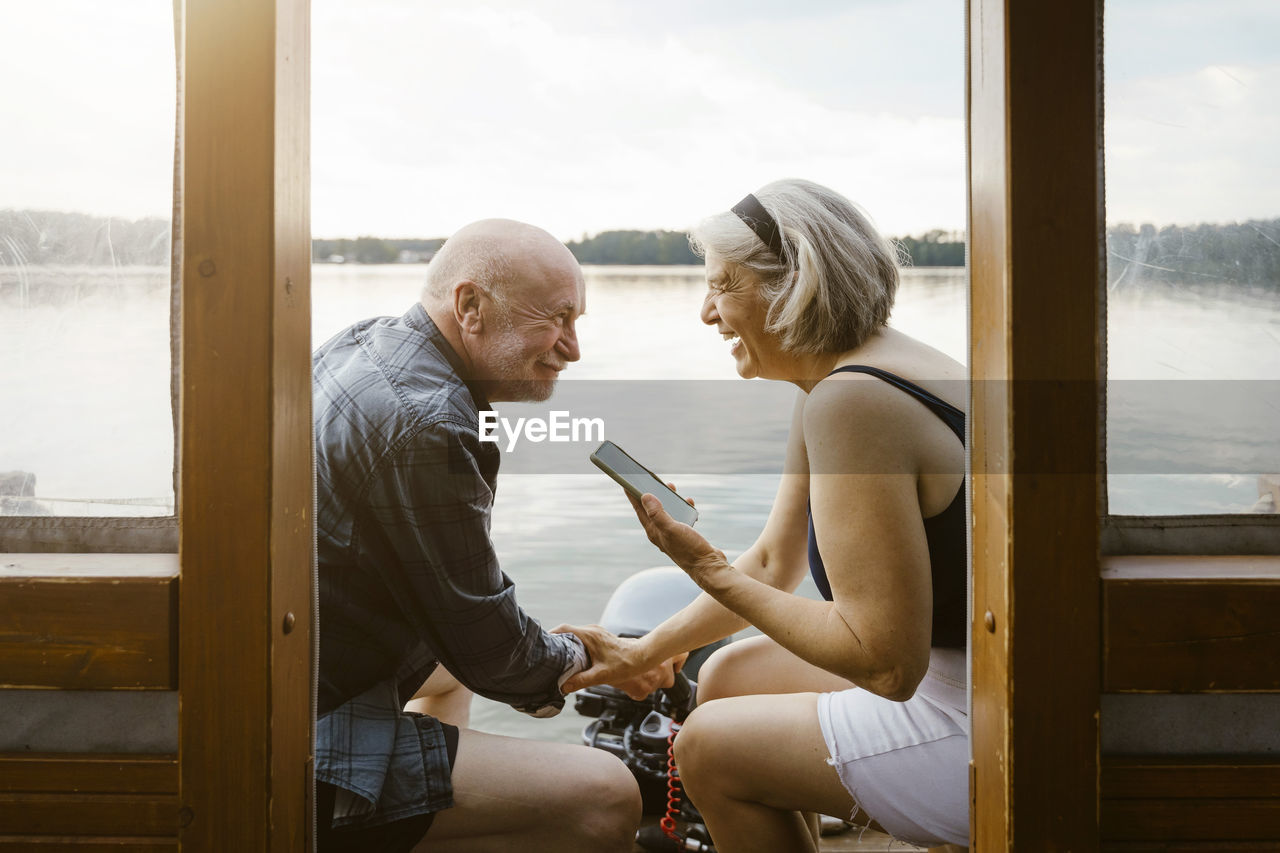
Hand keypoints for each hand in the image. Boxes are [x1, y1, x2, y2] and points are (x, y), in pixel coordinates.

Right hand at [552, 623, 686, 699]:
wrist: (645, 657)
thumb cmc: (627, 664)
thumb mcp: (602, 675)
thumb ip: (582, 680)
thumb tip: (564, 686)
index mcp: (589, 635)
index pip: (563, 629)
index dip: (550, 635)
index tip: (541, 644)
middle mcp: (592, 631)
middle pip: (566, 632)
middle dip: (555, 643)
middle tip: (546, 656)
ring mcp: (596, 634)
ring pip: (574, 636)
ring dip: (565, 646)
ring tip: (556, 659)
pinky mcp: (600, 639)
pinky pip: (582, 640)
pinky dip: (574, 647)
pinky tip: (573, 660)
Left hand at [627, 487, 729, 587]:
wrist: (709, 567)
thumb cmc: (689, 550)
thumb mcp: (672, 529)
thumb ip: (657, 513)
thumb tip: (645, 496)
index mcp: (654, 531)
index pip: (639, 509)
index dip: (633, 495)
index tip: (626, 481)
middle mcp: (661, 533)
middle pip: (653, 509)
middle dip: (653, 493)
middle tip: (654, 480)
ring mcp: (673, 534)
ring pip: (668, 512)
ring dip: (670, 499)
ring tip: (672, 489)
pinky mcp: (685, 535)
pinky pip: (681, 517)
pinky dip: (684, 508)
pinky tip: (690, 505)